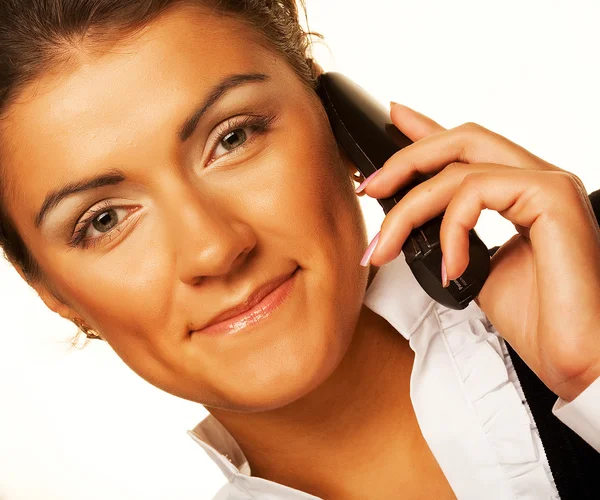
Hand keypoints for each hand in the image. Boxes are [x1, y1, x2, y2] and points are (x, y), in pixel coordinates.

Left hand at [360, 103, 599, 401]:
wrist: (577, 358)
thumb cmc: (536, 320)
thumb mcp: (474, 267)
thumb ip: (450, 234)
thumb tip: (412, 221)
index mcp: (521, 193)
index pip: (468, 149)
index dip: (426, 131)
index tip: (390, 119)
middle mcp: (538, 180)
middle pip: (461, 140)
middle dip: (405, 160)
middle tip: (368, 187)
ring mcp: (548, 185)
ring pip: (459, 167)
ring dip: (409, 207)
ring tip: (385, 248)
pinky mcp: (553, 197)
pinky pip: (477, 191)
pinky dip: (449, 228)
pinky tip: (450, 268)